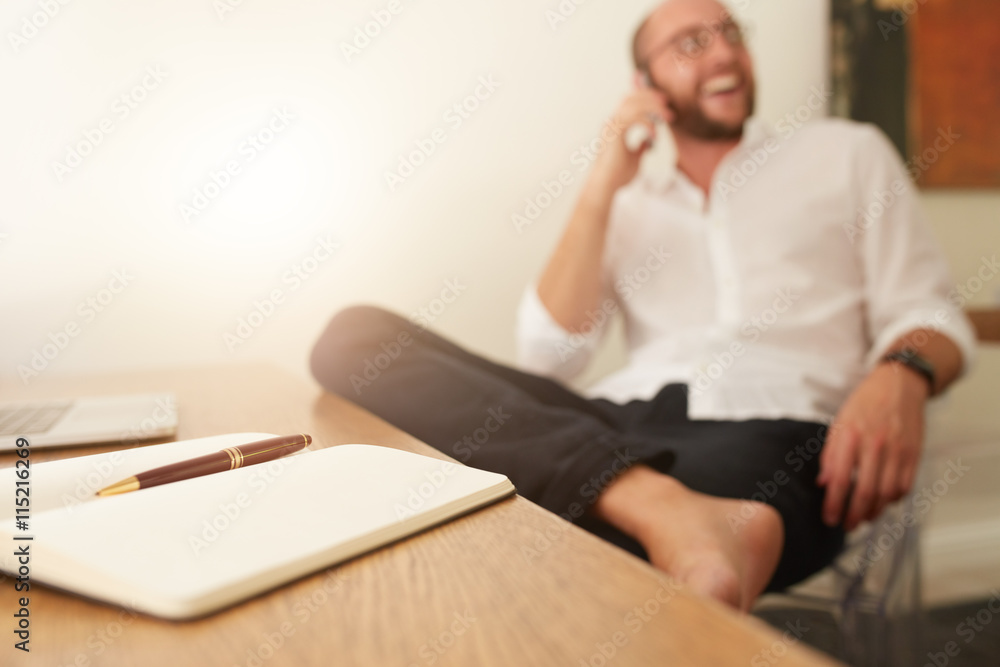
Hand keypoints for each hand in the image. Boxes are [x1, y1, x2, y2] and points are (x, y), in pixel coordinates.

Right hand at [587, 79, 673, 193]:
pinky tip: (654, 134)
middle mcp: (612, 123)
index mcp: (616, 126)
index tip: (663, 102)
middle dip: (650, 97)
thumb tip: (649, 142)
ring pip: (633, 105)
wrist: (606, 185)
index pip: (630, 102)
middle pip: (631, 98)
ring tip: (667, 117)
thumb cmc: (618, 174)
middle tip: (667, 103)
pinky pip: (633, 118)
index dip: (646, 98)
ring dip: (652, 108)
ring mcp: (612, 127)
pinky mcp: (614, 133)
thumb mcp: (634, 158)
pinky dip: (647, 123)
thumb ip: (641, 147)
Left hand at [817, 362, 929, 530]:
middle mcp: (875, 444)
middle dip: (854, 515)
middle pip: (865, 492)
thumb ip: (831, 454)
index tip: (829, 518)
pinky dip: (893, 500)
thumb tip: (823, 484)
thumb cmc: (864, 404)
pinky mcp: (914, 454)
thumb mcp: (839, 423)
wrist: (899, 385)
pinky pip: (905, 486)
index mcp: (850, 435)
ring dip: (874, 511)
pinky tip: (883, 501)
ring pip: (887, 494)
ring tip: (863, 517)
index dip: (834, 504)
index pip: (841, 479)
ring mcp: (898, 450)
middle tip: (846, 526)